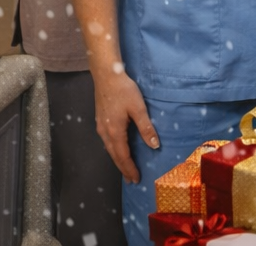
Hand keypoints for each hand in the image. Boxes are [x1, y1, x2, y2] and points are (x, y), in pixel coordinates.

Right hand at [92, 65, 158, 180]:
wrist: (106, 76)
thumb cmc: (123, 90)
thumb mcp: (138, 108)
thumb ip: (146, 128)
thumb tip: (154, 146)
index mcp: (115, 132)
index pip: (123, 156)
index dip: (130, 168)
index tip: (136, 178)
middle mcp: (105, 133)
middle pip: (114, 156)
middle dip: (123, 168)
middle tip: (131, 179)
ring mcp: (101, 127)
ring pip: (109, 149)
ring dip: (118, 160)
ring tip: (126, 168)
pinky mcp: (100, 121)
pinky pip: (107, 142)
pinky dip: (114, 151)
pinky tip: (118, 150)